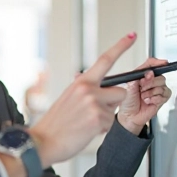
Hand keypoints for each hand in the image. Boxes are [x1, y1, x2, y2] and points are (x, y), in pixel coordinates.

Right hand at [28, 33, 136, 167]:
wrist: (43, 141)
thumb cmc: (56, 123)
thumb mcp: (68, 98)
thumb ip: (85, 89)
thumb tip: (96, 83)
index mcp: (81, 82)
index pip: (105, 60)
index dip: (121, 46)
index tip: (132, 35)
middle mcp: (88, 89)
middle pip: (121, 92)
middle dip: (114, 103)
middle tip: (95, 112)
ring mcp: (93, 104)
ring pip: (116, 109)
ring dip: (106, 117)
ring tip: (87, 123)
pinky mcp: (97, 119)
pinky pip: (111, 123)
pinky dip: (101, 130)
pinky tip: (86, 130)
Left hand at [117, 57, 172, 134]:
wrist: (130, 116)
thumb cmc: (127, 102)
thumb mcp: (129, 87)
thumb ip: (138, 78)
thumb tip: (148, 73)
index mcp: (142, 76)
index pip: (151, 65)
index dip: (157, 63)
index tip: (162, 63)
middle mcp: (151, 82)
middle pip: (159, 76)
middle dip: (151, 82)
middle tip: (142, 87)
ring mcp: (157, 90)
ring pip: (162, 86)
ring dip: (151, 92)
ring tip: (143, 97)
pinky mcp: (161, 98)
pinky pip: (165, 95)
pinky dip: (155, 99)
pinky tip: (148, 101)